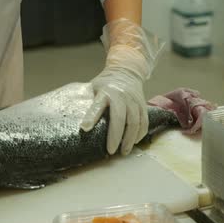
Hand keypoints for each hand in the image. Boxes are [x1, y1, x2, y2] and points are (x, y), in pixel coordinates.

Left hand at [80, 19, 163, 154]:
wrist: (127, 71)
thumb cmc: (106, 83)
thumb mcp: (94, 87)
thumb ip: (89, 102)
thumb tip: (79, 122)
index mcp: (105, 92)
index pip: (97, 105)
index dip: (91, 117)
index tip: (85, 129)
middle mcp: (121, 96)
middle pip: (120, 118)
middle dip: (115, 136)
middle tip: (111, 151)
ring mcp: (133, 100)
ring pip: (134, 122)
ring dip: (129, 139)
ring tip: (124, 151)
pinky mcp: (143, 104)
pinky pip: (144, 121)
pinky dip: (140, 133)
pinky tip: (134, 142)